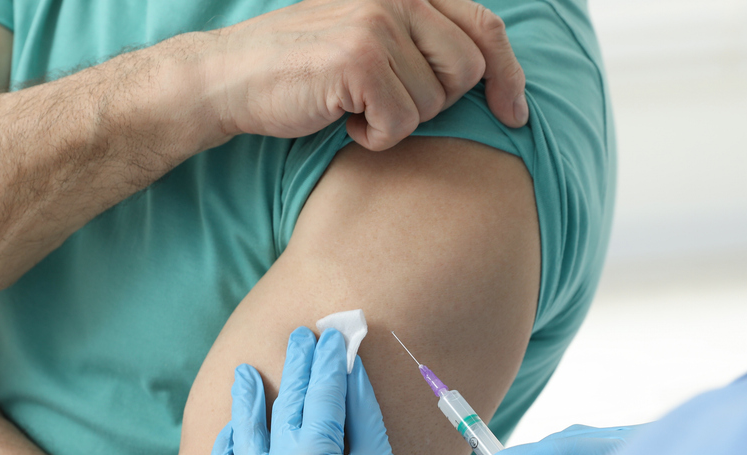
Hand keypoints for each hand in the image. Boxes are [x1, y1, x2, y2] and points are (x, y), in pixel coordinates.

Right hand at [208, 0, 527, 150]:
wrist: (231, 78)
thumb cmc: (303, 70)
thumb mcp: (368, 37)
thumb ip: (421, 37)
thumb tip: (491, 74)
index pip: (485, 27)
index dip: (509, 75)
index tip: (515, 115)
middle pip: (466, 72)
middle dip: (435, 104)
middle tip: (387, 105)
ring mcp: (379, 23)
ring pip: (434, 103)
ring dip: (398, 123)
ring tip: (356, 109)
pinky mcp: (361, 59)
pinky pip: (402, 123)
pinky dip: (375, 138)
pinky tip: (343, 121)